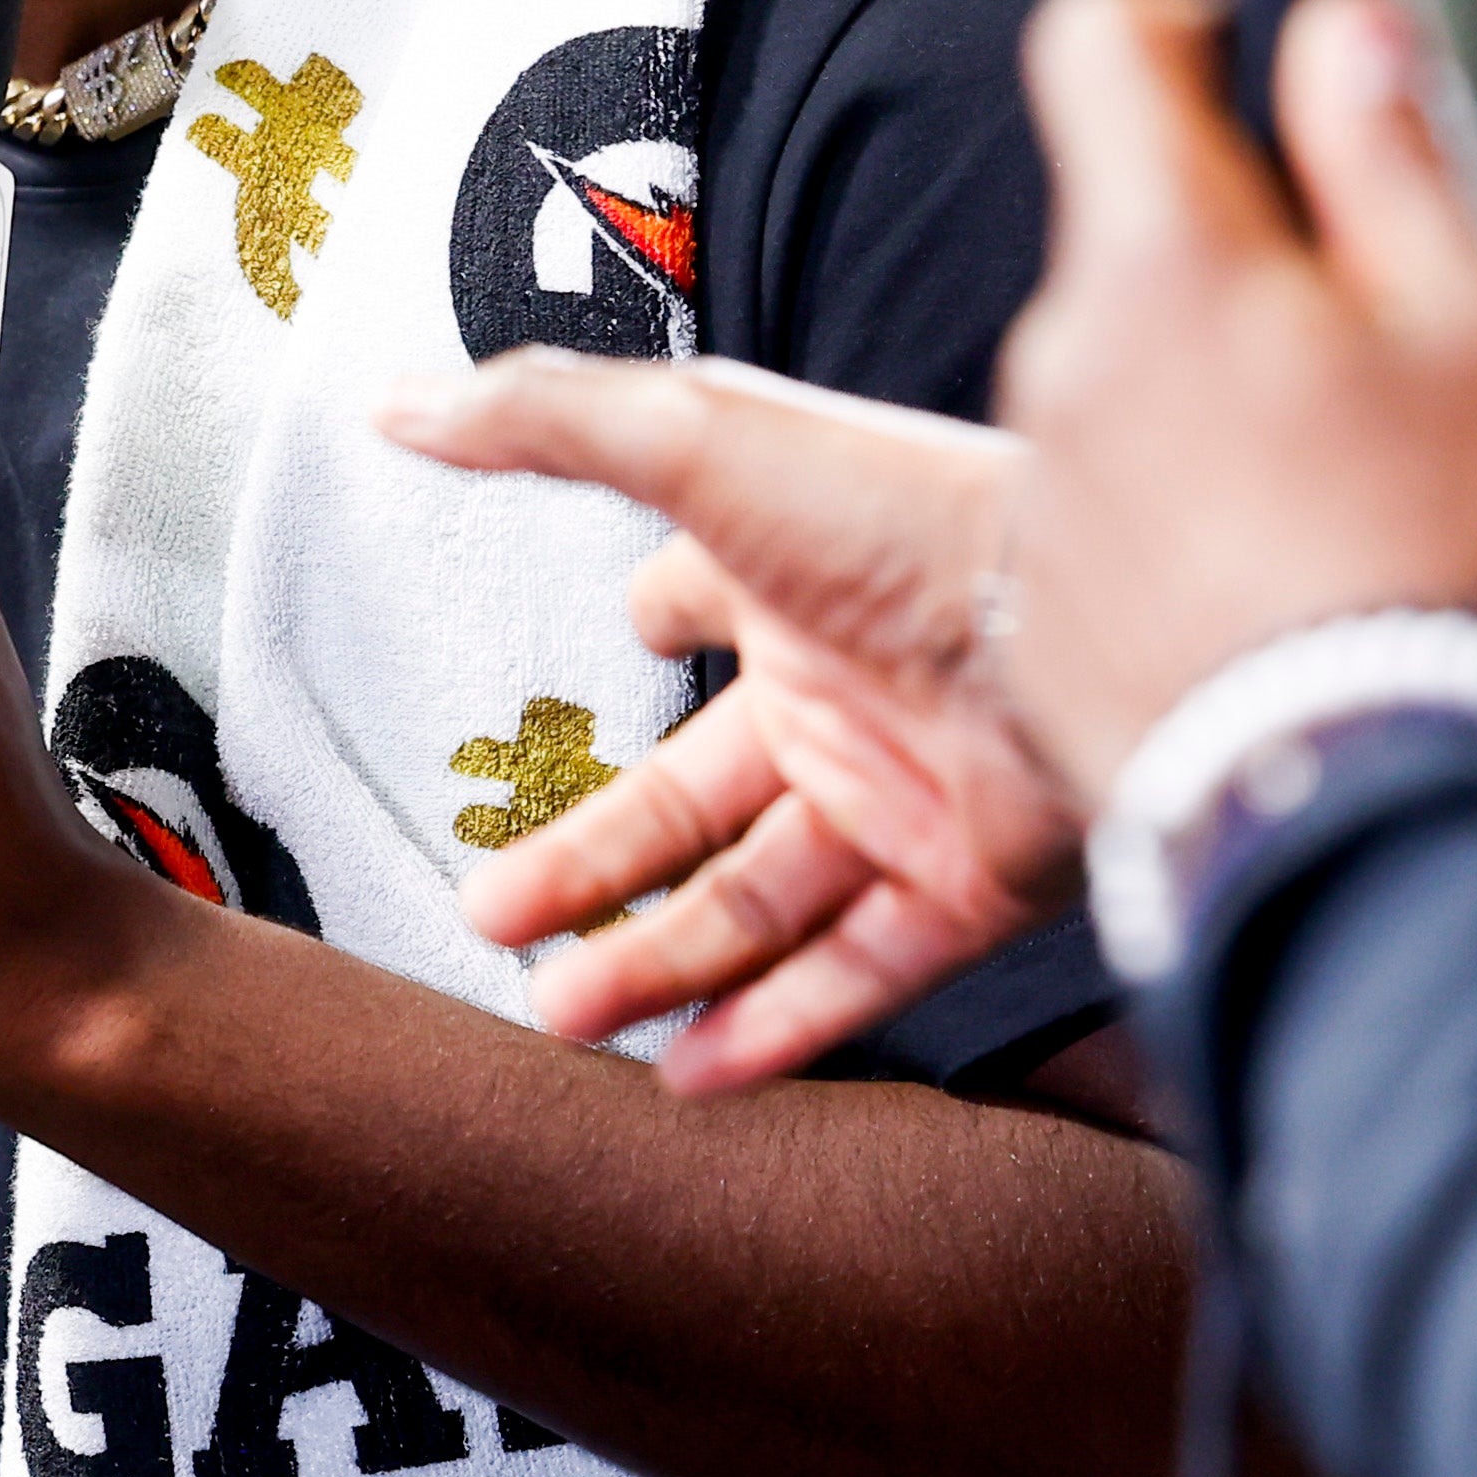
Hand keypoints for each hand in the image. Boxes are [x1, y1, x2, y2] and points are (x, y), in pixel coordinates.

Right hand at [378, 357, 1071, 1093]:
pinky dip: (774, 1028)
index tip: (629, 636)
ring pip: (760, 899)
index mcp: (796, 575)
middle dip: (590, 858)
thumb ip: (545, 422)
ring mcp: (912, 791)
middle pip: (695, 793)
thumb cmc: (898, 509)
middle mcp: (852, 686)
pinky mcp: (972, 884)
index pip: (711, 597)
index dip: (665, 611)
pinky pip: (861, 972)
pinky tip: (686, 1075)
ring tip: (557, 1015)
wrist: (1078, 621)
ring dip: (656, 959)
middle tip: (490, 918)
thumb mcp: (697, 439)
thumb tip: (399, 402)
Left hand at [993, 0, 1476, 796]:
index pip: (1098, 35)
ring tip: (1359, 483)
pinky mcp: (1047, 611)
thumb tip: (1344, 19)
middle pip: (1144, 233)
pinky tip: (1300, 574)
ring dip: (1233, 396)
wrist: (1349, 805)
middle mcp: (1067, 354)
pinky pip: (1120, 510)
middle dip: (1257, 258)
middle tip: (1382, 335)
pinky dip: (1202, 518)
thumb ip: (1396, 140)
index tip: (1241, 58)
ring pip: (1138, 377)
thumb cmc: (1426, 563)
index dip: (1179, 17)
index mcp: (1165, 253)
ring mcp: (1047, 491)